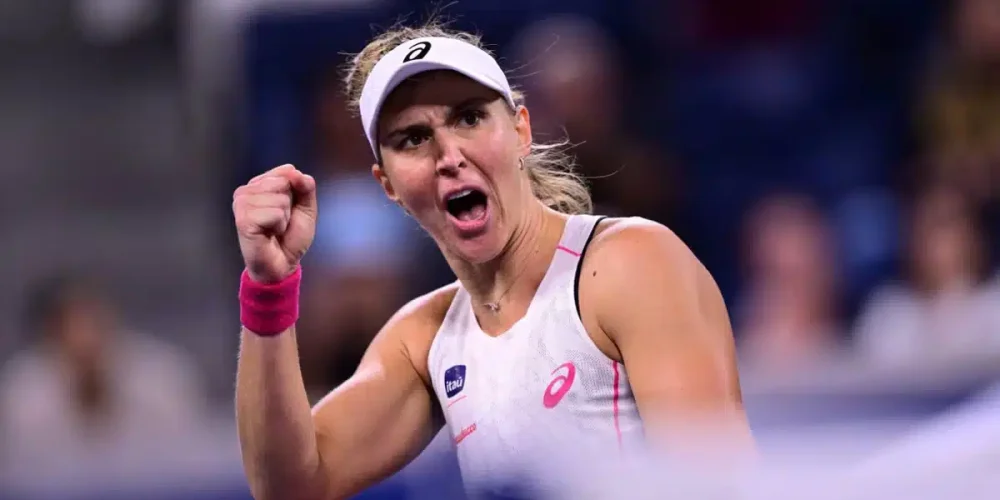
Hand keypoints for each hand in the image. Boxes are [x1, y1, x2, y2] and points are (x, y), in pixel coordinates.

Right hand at [233, 164, 317, 282]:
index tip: (288, 210)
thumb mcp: (306, 208)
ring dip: (284, 218)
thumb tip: (296, 172)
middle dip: (290, 206)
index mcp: (259, 184)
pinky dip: (279, 226)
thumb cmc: (291, 237)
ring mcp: (241, 204)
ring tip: (274, 229)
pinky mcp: (243, 219)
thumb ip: (305, 187)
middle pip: (283, 183)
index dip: (296, 194)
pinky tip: (269, 234)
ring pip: (279, 199)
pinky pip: (275, 213)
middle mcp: (246, 191)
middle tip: (280, 222)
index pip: (287, 171)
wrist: (283, 264)